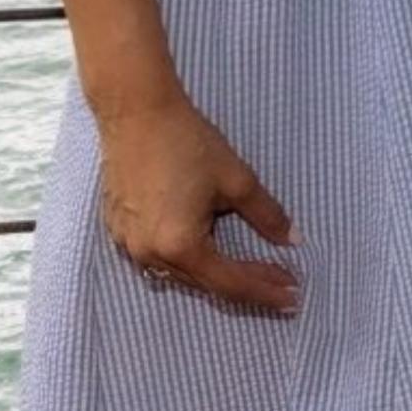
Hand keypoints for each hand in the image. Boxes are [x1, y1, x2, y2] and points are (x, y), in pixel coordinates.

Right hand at [96, 96, 301, 312]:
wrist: (137, 113)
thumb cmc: (188, 142)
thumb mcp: (236, 179)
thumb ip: (266, 215)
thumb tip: (293, 240)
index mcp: (180, 246)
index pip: (230, 282)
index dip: (264, 290)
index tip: (293, 297)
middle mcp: (150, 254)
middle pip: (205, 282)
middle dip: (246, 284)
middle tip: (282, 282)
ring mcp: (129, 245)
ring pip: (180, 273)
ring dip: (216, 274)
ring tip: (251, 270)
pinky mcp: (119, 229)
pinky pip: (158, 257)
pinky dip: (188, 259)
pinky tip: (208, 251)